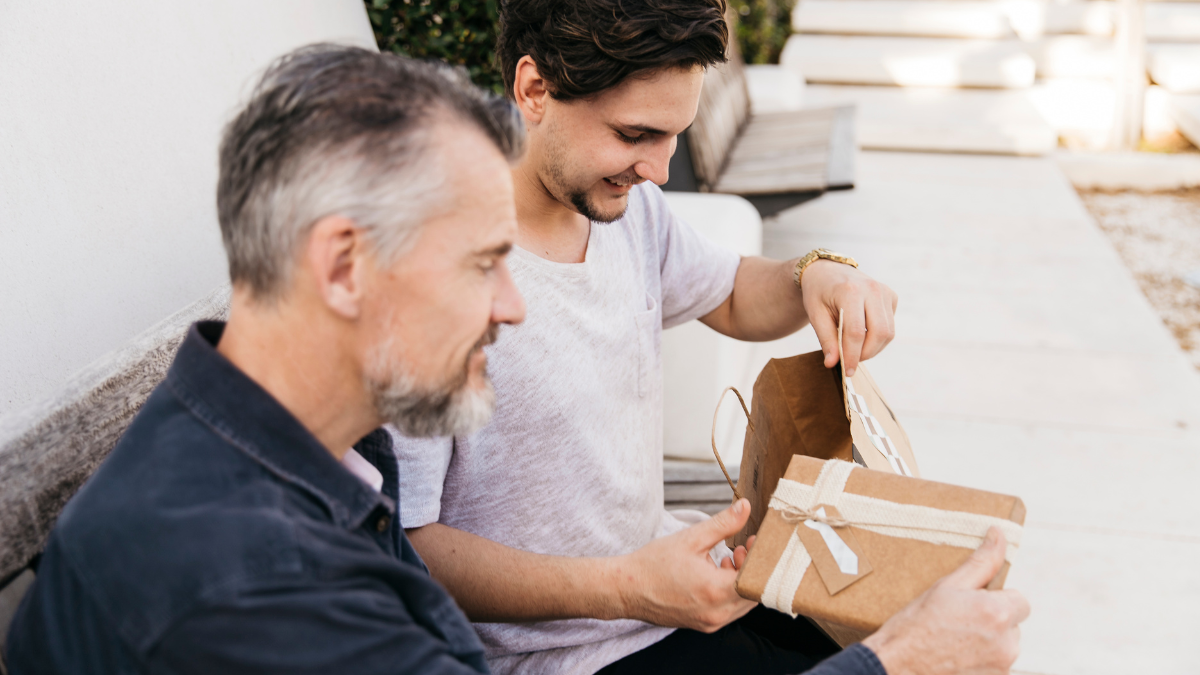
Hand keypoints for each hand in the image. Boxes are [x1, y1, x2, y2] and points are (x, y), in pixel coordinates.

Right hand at [613, 499, 757, 631]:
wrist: (626, 590)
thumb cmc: (653, 564)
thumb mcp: (690, 538)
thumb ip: (723, 524)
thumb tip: (745, 507)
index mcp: (715, 591)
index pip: (757, 580)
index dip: (762, 559)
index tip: (758, 542)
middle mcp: (717, 613)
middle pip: (754, 594)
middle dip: (754, 569)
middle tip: (745, 546)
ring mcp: (711, 622)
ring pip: (744, 604)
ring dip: (743, 581)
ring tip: (730, 557)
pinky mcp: (704, 625)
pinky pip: (729, 610)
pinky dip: (731, 592)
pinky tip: (718, 572)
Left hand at [799, 259, 897, 376]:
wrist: (827, 271)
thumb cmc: (819, 293)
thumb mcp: (815, 315)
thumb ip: (826, 339)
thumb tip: (833, 363)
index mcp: (850, 291)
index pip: (856, 332)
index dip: (852, 355)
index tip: (847, 372)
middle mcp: (872, 289)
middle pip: (879, 333)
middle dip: (866, 353)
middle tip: (852, 361)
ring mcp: (885, 291)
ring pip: (889, 332)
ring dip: (874, 348)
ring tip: (855, 348)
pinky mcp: (891, 296)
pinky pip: (890, 325)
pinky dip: (878, 336)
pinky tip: (863, 332)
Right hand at [862, 528, 1029, 674]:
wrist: (897, 665)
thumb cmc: (916, 624)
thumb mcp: (947, 586)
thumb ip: (982, 562)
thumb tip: (999, 534)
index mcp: (997, 613)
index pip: (1020, 600)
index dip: (996, 599)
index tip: (970, 604)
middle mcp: (1007, 643)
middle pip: (1013, 624)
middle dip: (993, 620)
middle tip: (958, 622)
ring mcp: (1001, 666)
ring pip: (1005, 645)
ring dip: (988, 642)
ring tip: (954, 641)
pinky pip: (996, 664)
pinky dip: (982, 661)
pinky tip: (956, 657)